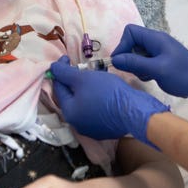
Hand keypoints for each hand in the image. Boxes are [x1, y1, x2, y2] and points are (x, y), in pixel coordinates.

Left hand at [50, 56, 168, 145]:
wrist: (134, 111)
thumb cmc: (107, 93)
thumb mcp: (84, 78)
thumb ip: (65, 73)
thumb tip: (52, 68)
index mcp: (69, 113)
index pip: (58, 87)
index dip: (61, 70)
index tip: (67, 58)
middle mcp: (77, 124)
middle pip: (71, 97)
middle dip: (75, 81)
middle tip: (84, 68)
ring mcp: (92, 128)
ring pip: (84, 104)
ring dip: (87, 90)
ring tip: (96, 77)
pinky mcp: (106, 129)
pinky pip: (96, 110)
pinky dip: (97, 99)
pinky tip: (105, 91)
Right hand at [109, 24, 187, 110]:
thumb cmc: (182, 76)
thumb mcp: (157, 69)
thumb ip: (135, 63)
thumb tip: (114, 59)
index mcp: (156, 38)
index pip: (130, 32)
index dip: (122, 45)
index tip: (120, 62)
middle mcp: (156, 41)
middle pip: (132, 42)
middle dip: (129, 57)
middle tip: (135, 71)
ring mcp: (159, 50)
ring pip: (137, 53)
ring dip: (137, 65)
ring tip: (147, 75)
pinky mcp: (161, 60)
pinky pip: (145, 61)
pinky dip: (144, 69)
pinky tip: (152, 77)